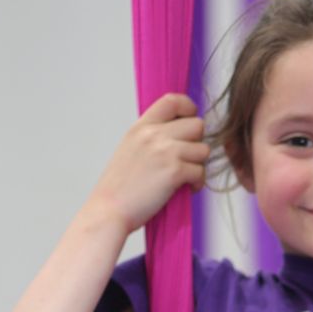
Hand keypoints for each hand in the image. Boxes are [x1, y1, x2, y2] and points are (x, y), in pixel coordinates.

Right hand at [86, 93, 208, 233]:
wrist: (108, 211)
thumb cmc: (119, 188)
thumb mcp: (129, 150)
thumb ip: (150, 138)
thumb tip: (177, 134)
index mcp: (140, 128)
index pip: (172, 100)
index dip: (188, 108)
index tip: (189, 122)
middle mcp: (153, 135)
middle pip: (197, 125)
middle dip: (197, 143)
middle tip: (187, 159)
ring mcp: (165, 151)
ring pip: (203, 149)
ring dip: (198, 165)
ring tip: (185, 177)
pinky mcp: (175, 171)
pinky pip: (201, 171)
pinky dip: (197, 183)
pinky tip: (186, 189)